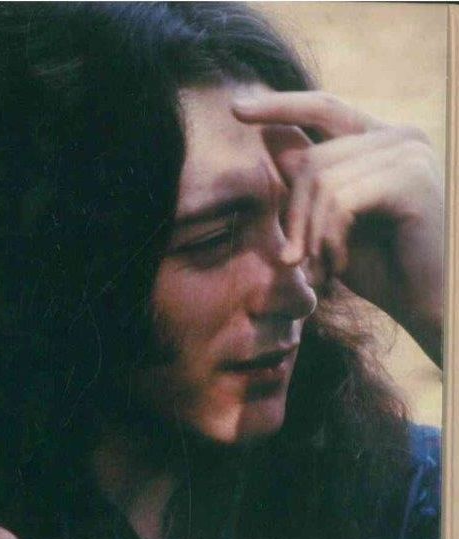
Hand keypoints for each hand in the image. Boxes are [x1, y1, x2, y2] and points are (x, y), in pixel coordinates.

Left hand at [234, 91, 442, 364]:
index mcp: (380, 142)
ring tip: (320, 267)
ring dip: (309, 233)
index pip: (323, 108)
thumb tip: (270, 135)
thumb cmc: (382, 268)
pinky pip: (339, 199)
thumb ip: (306, 181)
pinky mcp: (411, 179)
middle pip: (312, 158)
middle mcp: (399, 138)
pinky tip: (338, 263)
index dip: (279, 106)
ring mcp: (409, 154)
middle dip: (293, 214)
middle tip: (293, 259)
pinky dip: (327, 237)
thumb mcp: (329, 222)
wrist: (429, 306)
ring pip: (320, 179)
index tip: (235, 108)